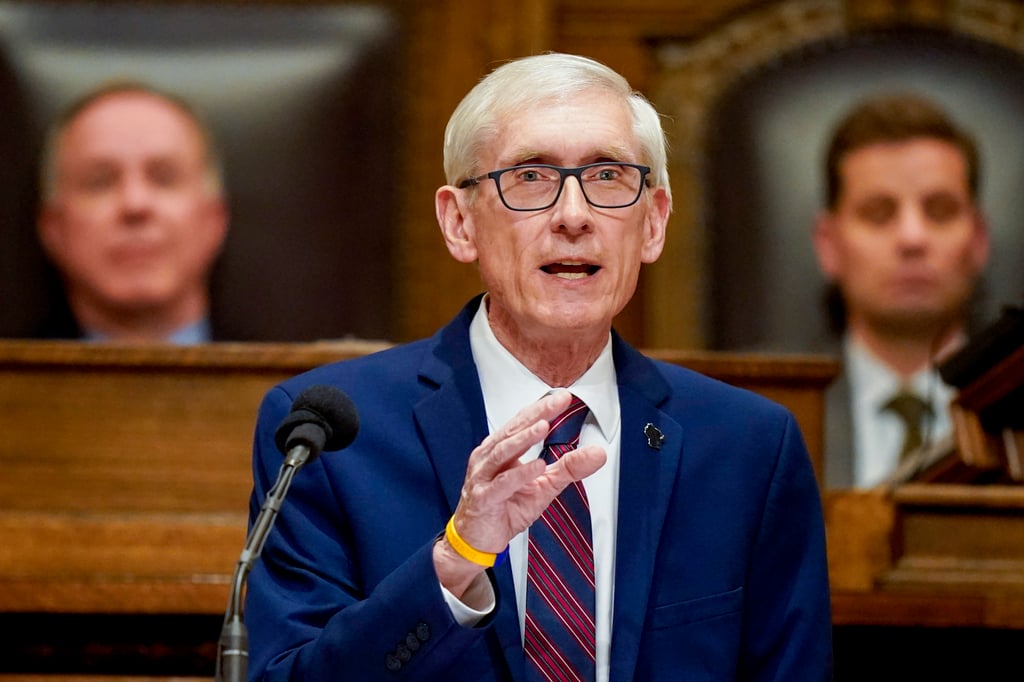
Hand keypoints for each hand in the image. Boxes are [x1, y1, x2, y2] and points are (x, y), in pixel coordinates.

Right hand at [434, 389, 605, 596]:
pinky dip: (520, 474)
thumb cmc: (504, 509)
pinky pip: (502, 483)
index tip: (564, 397)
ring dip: (524, 438)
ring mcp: (483, 477)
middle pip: (513, 431)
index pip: (521, 423)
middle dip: (536, 415)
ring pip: (503, 452)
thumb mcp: (543, 487)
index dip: (541, 409)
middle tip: (557, 402)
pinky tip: (537, 466)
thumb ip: (568, 468)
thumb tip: (598, 453)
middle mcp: (488, 458)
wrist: (476, 539)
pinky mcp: (483, 498)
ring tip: (544, 426)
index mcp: (500, 450)